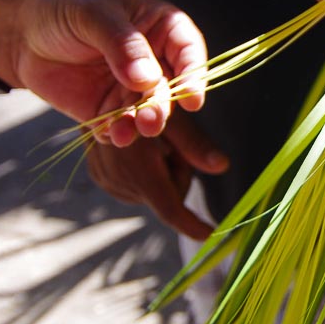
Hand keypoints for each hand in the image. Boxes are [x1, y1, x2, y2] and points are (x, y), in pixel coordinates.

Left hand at [0, 0, 207, 145]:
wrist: (20, 34)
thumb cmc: (62, 11)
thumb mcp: (92, 15)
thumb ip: (122, 44)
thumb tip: (146, 79)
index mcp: (161, 28)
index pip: (189, 50)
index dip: (195, 74)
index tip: (192, 98)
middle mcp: (154, 61)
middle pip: (172, 89)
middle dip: (163, 107)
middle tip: (149, 120)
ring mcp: (132, 89)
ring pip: (149, 112)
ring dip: (142, 125)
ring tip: (125, 131)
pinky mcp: (109, 110)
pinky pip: (121, 127)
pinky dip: (117, 134)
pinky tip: (107, 134)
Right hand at [86, 110, 228, 239]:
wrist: (100, 89)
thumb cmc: (144, 96)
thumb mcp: (174, 117)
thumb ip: (197, 145)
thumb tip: (224, 167)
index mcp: (137, 164)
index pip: (169, 210)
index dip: (191, 225)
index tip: (210, 234)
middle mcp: (117, 177)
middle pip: (166, 198)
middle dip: (176, 176)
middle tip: (170, 147)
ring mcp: (106, 179)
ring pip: (152, 193)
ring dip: (159, 174)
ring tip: (150, 143)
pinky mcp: (100, 176)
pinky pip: (135, 186)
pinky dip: (144, 173)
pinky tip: (138, 150)